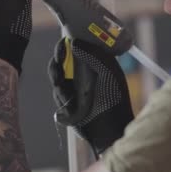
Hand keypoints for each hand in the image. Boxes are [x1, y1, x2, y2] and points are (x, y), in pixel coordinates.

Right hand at [49, 38, 133, 155]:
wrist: (109, 129)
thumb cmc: (114, 98)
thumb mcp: (108, 72)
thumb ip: (93, 54)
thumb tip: (74, 42)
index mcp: (94, 61)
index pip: (75, 46)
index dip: (64, 45)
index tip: (61, 48)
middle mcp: (82, 72)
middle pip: (60, 60)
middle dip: (56, 66)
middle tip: (59, 75)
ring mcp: (73, 87)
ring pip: (56, 78)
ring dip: (61, 87)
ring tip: (71, 98)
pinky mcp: (66, 101)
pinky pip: (57, 95)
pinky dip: (62, 100)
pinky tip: (72, 108)